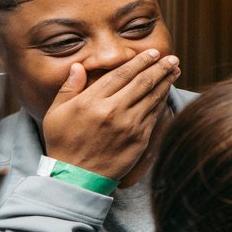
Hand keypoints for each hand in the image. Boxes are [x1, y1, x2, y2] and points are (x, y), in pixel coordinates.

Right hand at [39, 49, 179, 181]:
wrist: (75, 178)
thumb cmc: (63, 144)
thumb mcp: (56, 114)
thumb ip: (69, 88)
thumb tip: (78, 66)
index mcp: (91, 101)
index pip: (121, 74)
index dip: (139, 61)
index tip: (151, 53)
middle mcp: (112, 111)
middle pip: (142, 82)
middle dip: (159, 67)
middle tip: (171, 57)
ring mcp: (128, 125)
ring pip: (152, 97)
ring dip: (166, 81)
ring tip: (175, 69)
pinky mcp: (139, 139)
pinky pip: (154, 115)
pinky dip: (162, 101)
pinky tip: (167, 92)